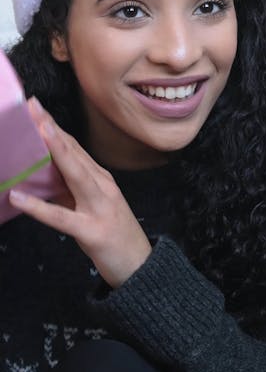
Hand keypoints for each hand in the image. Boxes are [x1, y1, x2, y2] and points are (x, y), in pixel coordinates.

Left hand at [9, 97, 151, 288]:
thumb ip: (67, 190)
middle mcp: (102, 186)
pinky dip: (38, 206)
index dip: (54, 125)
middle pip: (73, 151)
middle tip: (32, 104)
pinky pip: (60, 217)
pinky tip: (18, 197)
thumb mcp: (91, 207)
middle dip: (51, 126)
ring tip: (33, 132)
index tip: (36, 106)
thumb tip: (37, 177)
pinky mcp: (92, 231)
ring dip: (53, 150)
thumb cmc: (113, 236)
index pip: (74, 146)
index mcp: (101, 178)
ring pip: (73, 173)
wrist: (141, 267)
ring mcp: (99, 206)